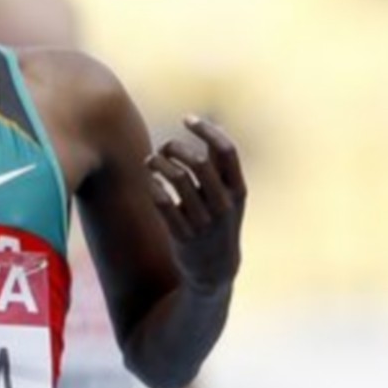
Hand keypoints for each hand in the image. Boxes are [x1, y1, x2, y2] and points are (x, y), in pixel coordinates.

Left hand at [147, 116, 244, 294]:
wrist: (215, 269)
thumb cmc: (219, 222)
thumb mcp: (229, 195)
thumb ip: (219, 164)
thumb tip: (209, 124)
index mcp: (238, 190)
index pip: (227, 151)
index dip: (206, 130)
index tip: (187, 118)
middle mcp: (224, 204)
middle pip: (199, 162)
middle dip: (176, 148)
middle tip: (164, 148)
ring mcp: (204, 221)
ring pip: (178, 180)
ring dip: (159, 164)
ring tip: (150, 161)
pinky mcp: (183, 235)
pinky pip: (163, 203)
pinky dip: (153, 186)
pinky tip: (150, 182)